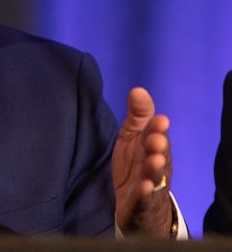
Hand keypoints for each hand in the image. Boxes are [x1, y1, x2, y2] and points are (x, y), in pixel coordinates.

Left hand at [112, 87, 173, 236]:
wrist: (137, 204)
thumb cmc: (137, 164)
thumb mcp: (133, 137)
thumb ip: (137, 115)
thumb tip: (138, 89)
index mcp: (152, 147)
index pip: (156, 135)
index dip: (157, 129)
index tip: (159, 120)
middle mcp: (155, 165)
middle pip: (158, 155)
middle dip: (158, 146)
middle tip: (156, 139)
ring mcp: (149, 185)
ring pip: (154, 177)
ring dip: (154, 169)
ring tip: (154, 160)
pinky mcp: (139, 203)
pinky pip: (143, 199)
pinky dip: (143, 193)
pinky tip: (143, 187)